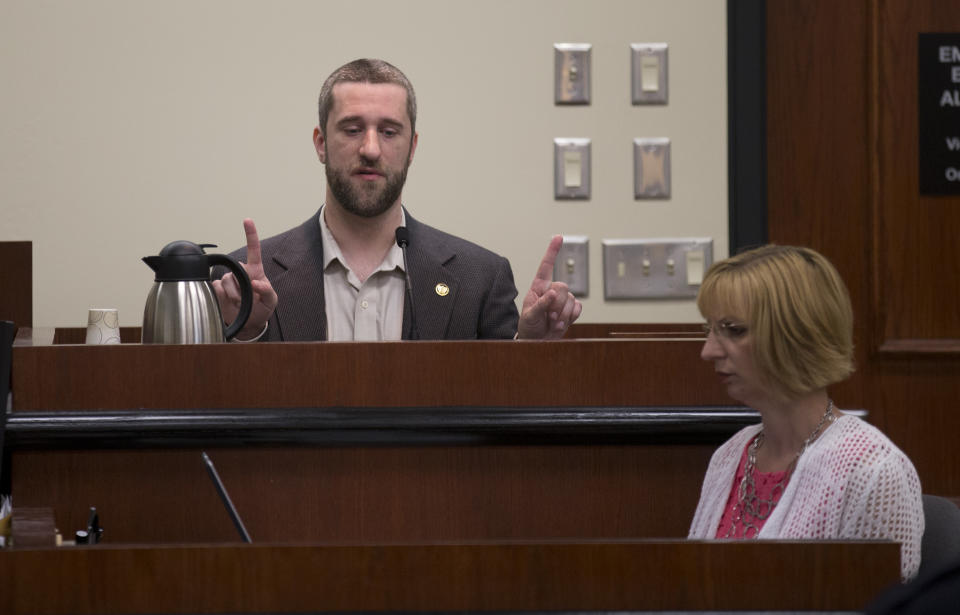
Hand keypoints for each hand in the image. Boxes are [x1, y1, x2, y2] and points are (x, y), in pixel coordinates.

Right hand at [212, 218, 277, 339]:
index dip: (251, 234)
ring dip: (235, 295)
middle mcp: (240, 272)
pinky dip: (225, 297)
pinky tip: (230, 302)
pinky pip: (218, 288)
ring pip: (227, 281)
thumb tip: (256, 283)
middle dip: (243, 287)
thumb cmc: (262, 309)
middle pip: (237, 270)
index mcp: (255, 271)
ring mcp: (229, 280)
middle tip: (249, 299)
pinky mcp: (218, 288)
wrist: (248, 324)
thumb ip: (267, 291)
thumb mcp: (271, 302)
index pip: (254, 250)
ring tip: (241, 303)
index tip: (247, 220)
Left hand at [517, 235, 581, 339]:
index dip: (552, 251)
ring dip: (562, 314)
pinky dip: (570, 317)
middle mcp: (552, 291)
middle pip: (563, 287)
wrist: (537, 343)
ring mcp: (563, 300)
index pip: (546, 266)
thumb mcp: (530, 316)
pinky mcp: (571, 310)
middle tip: (548, 316)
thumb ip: (540, 304)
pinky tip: (561, 323)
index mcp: (538, 287)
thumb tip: (552, 293)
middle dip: (556, 304)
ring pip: (571, 299)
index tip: (558, 237)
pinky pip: (578, 308)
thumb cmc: (529, 327)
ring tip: (551, 322)